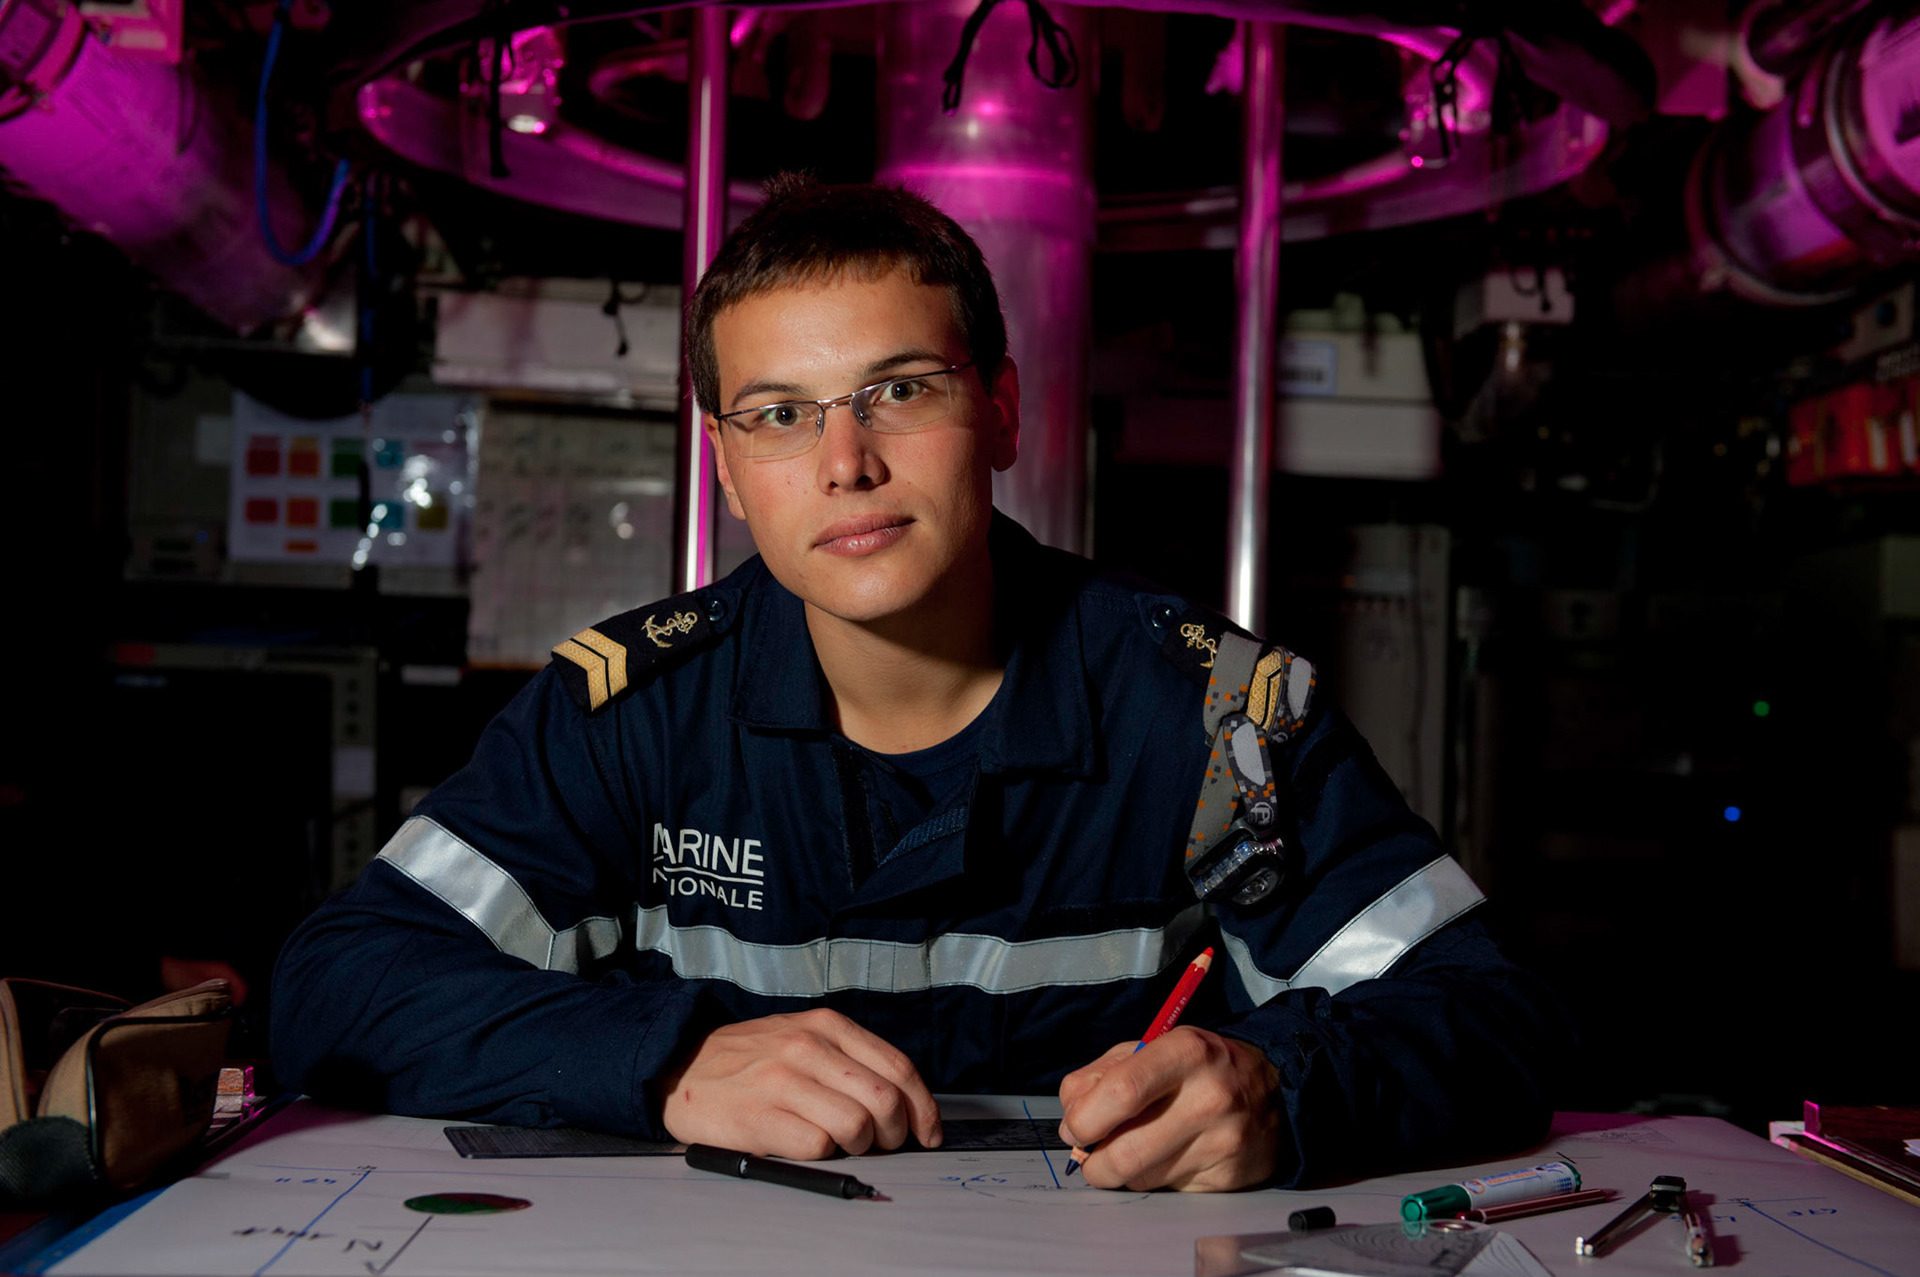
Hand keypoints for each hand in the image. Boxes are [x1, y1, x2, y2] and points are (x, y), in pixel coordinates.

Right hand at [660, 1008, 941, 1159]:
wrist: (681, 1067)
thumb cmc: (752, 1058)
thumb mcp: (804, 1036)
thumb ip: (850, 1059)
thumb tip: (904, 1103)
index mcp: (827, 1025)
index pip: (898, 1067)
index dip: (923, 1108)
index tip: (927, 1133)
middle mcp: (807, 1047)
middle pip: (884, 1100)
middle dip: (895, 1134)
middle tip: (882, 1144)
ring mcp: (781, 1081)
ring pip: (855, 1127)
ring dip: (859, 1147)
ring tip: (841, 1144)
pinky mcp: (758, 1117)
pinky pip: (816, 1148)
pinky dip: (822, 1155)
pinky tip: (806, 1145)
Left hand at [1057, 1027, 1281, 1190]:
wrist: (1273, 1091)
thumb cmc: (1199, 1068)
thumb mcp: (1152, 1048)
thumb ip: (1102, 1075)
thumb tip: (1071, 1118)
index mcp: (1186, 1052)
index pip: (1121, 1092)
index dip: (1085, 1118)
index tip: (1075, 1127)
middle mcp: (1209, 1098)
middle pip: (1125, 1151)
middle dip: (1092, 1162)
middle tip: (1088, 1153)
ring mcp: (1222, 1142)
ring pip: (1140, 1178)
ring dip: (1120, 1170)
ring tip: (1131, 1147)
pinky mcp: (1226, 1178)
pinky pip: (1165, 1189)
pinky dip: (1151, 1178)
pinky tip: (1165, 1155)